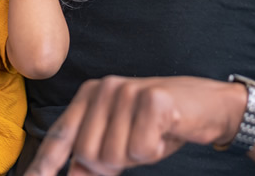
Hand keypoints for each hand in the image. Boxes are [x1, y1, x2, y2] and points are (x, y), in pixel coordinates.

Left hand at [24, 76, 244, 175]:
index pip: (62, 134)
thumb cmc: (161, 124)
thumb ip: (93, 156)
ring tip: (152, 135)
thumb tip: (71, 175)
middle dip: (112, 164)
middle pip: (88, 154)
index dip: (45, 163)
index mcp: (90, 95)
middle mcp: (104, 88)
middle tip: (139, 144)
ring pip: (113, 156)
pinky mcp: (152, 99)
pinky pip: (140, 150)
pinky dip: (155, 151)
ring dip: (137, 157)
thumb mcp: (122, 140)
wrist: (209, 105)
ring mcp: (127, 91)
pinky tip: (165, 133)